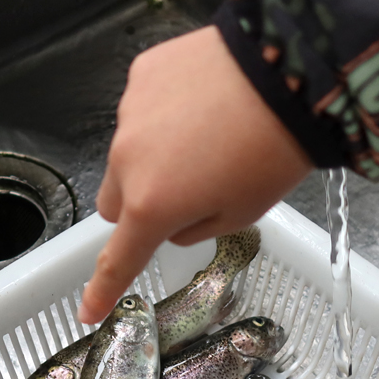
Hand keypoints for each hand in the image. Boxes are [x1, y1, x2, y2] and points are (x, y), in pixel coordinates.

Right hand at [78, 25, 312, 324]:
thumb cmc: (274, 150)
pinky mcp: (142, 75)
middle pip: (113, 201)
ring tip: (209, 135)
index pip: (118, 259)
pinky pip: (142, 108)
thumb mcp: (242, 214)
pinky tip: (204, 101)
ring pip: (128, 152)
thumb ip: (194, 229)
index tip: (88, 311)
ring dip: (155, 155)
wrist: (290, 68)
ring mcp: (130, 113)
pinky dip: (164, 114)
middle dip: (139, 206)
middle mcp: (128, 161)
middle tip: (185, 193)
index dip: (103, 290)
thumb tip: (172, 220)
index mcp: (153, 207)